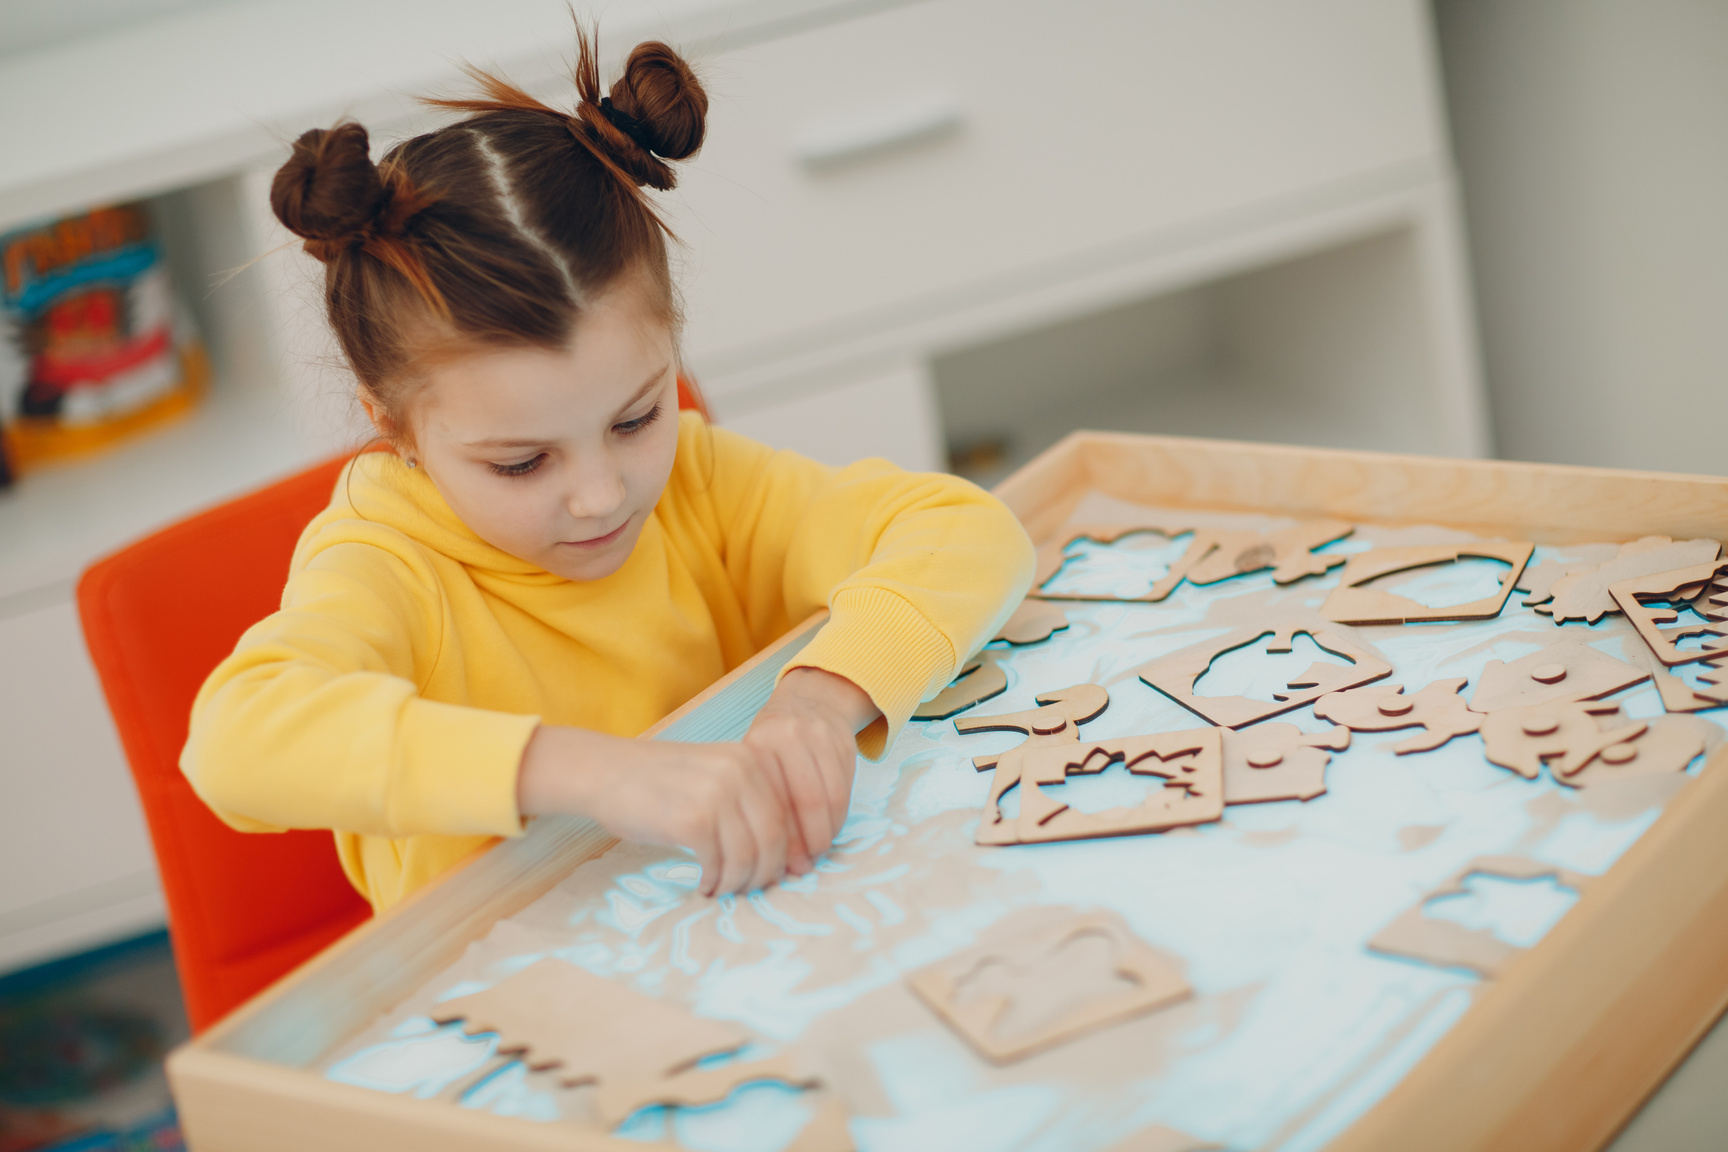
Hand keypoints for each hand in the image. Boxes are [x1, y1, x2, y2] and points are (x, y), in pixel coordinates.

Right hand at [516, 726, 791, 896]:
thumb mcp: (712, 775)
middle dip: (763, 873)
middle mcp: (739, 771)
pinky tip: (702, 886)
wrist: (604, 772)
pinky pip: (719, 865)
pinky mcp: (692, 820)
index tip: (774, 875)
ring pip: (748, 857)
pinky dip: (714, 883)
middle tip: (745, 889)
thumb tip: (780, 856)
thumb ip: (745, 801)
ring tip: (720, 889)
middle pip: (774, 838)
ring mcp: (717, 794)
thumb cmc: (656, 782)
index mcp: (750, 758)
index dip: (783, 852)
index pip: (785, 815)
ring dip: (737, 883)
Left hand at [742, 667, 879, 874]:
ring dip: (828, 833)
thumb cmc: (773, 741)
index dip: (781, 839)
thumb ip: (764, 804)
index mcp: (761, 743)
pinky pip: (847, 790)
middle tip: (805, 865)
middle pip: (808, 802)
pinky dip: (839, 817)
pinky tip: (828, 830)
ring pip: (833, 798)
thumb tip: (778, 860)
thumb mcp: (756, 762)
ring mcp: (823, 736)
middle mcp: (792, 735)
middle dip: (808, 842)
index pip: (775, 801)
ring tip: (818, 852)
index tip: (781, 865)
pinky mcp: (846, 743)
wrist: (810, 698)